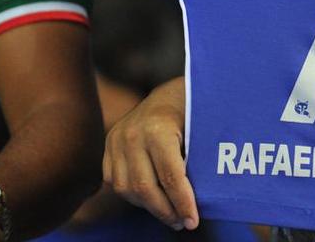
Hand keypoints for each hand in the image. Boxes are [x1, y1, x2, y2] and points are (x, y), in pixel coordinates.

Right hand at [104, 79, 196, 229]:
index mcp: (158, 128)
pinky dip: (133, 195)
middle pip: (145, 188)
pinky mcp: (108, 145)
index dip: (183, 203)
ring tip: (170, 213)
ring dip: (149, 206)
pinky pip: (115, 181)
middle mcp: (132, 134)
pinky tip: (152, 198)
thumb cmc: (192, 110)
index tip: (193, 221)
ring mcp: (116, 139)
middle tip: (183, 222)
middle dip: (166, 211)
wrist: (168, 92)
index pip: (170, 176)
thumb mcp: (201, 127)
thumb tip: (206, 199)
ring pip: (126, 189)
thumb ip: (199, 159)